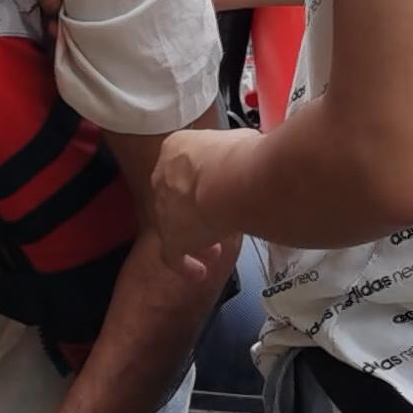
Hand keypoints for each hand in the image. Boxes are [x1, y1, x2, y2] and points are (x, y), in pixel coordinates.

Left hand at [138, 127, 245, 290]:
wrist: (232, 179)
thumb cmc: (242, 156)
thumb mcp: (239, 141)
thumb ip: (235, 151)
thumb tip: (249, 155)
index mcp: (176, 149)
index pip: (183, 168)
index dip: (200, 183)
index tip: (217, 192)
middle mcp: (162, 177)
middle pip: (175, 197)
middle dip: (194, 210)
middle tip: (215, 220)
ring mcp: (163, 208)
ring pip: (174, 225)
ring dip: (194, 236)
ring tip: (213, 248)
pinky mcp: (171, 238)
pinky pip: (173, 256)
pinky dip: (185, 265)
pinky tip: (199, 272)